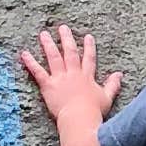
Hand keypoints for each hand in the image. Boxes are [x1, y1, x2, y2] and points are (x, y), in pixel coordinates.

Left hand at [21, 22, 123, 136]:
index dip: (89, 47)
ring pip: (53, 57)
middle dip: (66, 39)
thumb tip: (120, 74)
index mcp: (87, 77)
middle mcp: (73, 74)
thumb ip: (113, 85)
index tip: (88, 36)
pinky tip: (25, 53)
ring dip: (49, 44)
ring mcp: (60, 78)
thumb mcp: (107, 97)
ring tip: (44, 34)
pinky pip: (38, 72)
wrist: (79, 118)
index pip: (89, 58)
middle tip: (63, 27)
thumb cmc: (94, 111)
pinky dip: (31, 62)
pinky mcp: (48, 85)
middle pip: (70, 52)